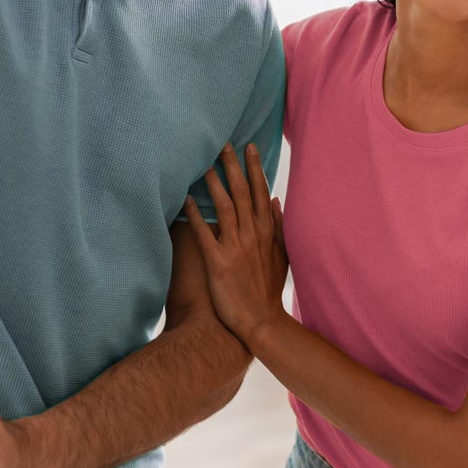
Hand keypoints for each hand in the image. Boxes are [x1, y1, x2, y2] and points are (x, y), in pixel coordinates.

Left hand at [182, 143, 287, 347]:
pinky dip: (195, 216)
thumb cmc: (268, 289)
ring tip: (204, 164)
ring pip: (224, 208)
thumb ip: (278, 227)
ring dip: (215, 185)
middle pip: (242, 194)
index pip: (261, 192)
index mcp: (267, 232)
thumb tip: (275, 201)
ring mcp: (235, 248)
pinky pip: (204, 235)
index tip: (249, 147)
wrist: (260, 322)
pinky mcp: (218, 263)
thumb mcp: (282, 256)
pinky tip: (186, 200)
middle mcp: (252, 235)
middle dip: (233, 167)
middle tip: (224, 144)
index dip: (255, 169)